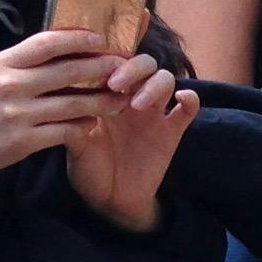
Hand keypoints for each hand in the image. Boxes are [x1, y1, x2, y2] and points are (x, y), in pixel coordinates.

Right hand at [0, 29, 118, 207]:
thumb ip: (22, 63)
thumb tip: (61, 47)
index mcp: (2, 63)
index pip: (46, 43)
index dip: (77, 39)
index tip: (100, 39)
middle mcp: (10, 85)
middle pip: (68, 71)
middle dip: (101, 68)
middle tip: (124, 67)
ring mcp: (18, 114)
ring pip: (73, 103)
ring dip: (101, 100)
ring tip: (119, 98)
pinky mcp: (24, 141)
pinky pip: (65, 131)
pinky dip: (83, 126)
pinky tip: (93, 122)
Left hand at [63, 51, 199, 233]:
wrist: (111, 202)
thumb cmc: (89, 170)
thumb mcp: (74, 146)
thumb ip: (74, 123)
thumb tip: (71, 100)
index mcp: (105, 95)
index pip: (112, 62)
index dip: (107, 59)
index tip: (93, 71)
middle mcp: (131, 97)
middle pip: (142, 63)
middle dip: (131, 68)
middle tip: (114, 84)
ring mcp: (154, 113)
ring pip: (165, 79)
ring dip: (154, 84)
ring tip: (137, 105)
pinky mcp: (172, 131)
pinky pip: (188, 108)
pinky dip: (190, 99)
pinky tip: (181, 100)